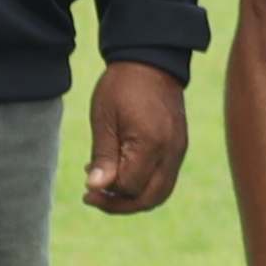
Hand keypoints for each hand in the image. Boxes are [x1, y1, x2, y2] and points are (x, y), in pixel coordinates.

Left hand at [82, 58, 189, 214]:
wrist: (151, 60)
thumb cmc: (122, 86)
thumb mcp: (104, 119)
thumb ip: (103, 157)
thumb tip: (95, 188)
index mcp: (151, 144)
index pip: (129, 186)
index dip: (106, 191)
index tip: (86, 183)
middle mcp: (171, 151)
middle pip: (150, 198)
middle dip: (120, 205)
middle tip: (94, 197)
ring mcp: (178, 150)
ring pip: (160, 193)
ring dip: (134, 198)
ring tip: (107, 189)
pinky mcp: (179, 146)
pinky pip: (164, 178)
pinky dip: (144, 184)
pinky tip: (123, 173)